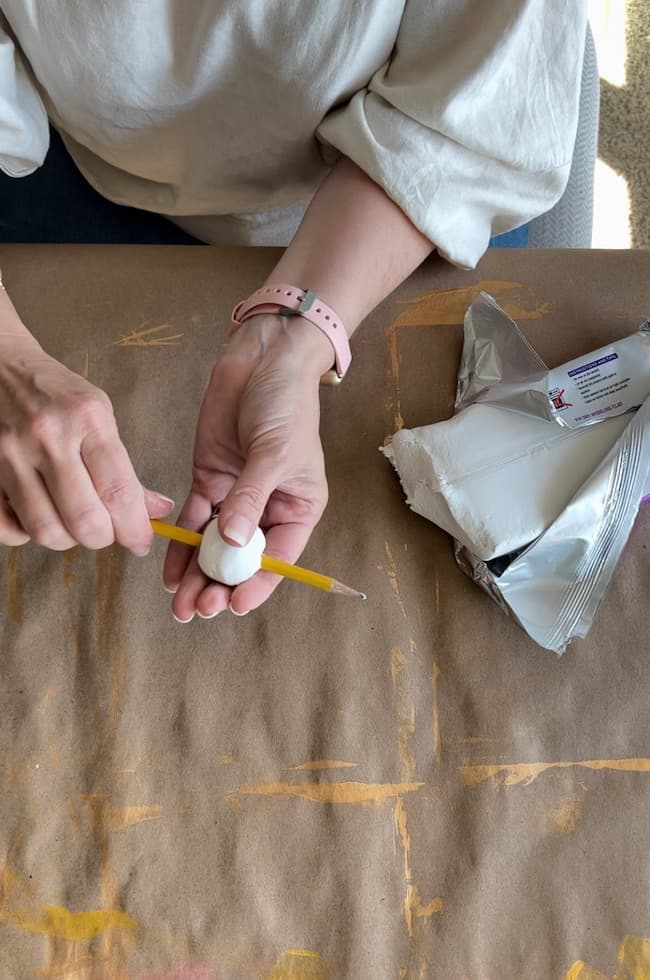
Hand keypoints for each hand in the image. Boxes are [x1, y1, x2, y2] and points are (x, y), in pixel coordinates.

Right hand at [0, 332, 172, 551]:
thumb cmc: (55, 394)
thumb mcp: (98, 415)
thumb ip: (125, 467)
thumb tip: (158, 511)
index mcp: (87, 418)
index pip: (119, 491)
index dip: (135, 528)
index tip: (141, 542)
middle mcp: (47, 435)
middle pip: (84, 520)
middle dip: (103, 538)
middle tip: (106, 530)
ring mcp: (9, 453)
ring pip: (46, 530)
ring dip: (67, 539)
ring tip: (72, 521)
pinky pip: (8, 529)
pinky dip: (26, 535)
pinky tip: (38, 514)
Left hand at [163, 314, 332, 617]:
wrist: (263, 359)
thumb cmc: (286, 404)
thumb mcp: (274, 453)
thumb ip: (250, 497)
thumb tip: (230, 541)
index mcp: (299, 507)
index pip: (278, 557)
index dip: (256, 583)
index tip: (233, 604)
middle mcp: (268, 507)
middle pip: (242, 558)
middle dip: (219, 585)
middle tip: (197, 609)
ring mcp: (235, 495)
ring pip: (214, 546)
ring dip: (197, 574)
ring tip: (180, 603)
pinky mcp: (209, 479)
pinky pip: (193, 520)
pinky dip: (181, 545)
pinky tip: (170, 572)